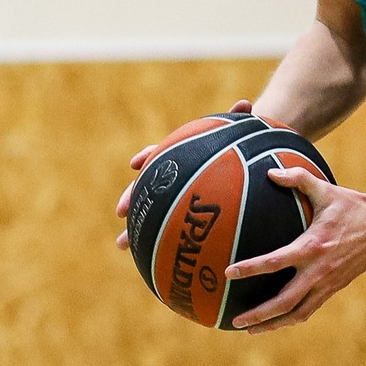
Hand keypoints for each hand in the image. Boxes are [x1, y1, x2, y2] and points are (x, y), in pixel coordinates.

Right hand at [114, 102, 252, 248]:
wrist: (237, 161)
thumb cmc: (235, 147)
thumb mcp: (237, 133)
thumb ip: (238, 119)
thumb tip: (245, 102)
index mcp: (179, 156)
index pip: (157, 153)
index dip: (146, 157)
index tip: (136, 163)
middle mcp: (170, 176)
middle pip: (145, 187)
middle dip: (131, 199)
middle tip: (121, 212)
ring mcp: (173, 196)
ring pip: (149, 213)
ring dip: (133, 229)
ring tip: (121, 245)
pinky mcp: (183, 215)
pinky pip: (168, 231)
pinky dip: (160, 246)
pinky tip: (153, 264)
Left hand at [226, 169, 365, 330]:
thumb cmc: (353, 205)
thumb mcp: (325, 189)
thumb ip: (297, 178)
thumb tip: (270, 172)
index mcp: (312, 246)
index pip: (274, 262)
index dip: (249, 269)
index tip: (228, 273)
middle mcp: (318, 271)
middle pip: (284, 301)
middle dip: (259, 314)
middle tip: (236, 321)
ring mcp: (328, 283)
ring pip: (297, 313)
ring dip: (273, 324)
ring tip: (251, 330)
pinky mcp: (335, 288)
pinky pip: (310, 309)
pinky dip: (292, 318)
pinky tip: (277, 321)